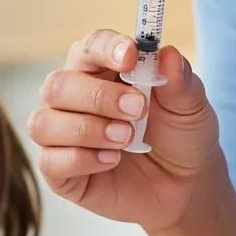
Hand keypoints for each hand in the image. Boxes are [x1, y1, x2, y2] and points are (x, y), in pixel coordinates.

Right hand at [27, 30, 221, 234]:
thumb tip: (168, 55)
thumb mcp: (191, 108)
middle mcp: (73, 98)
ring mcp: (61, 135)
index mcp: (102, 70)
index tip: (131, 56)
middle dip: (98, 97)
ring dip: (88, 130)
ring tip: (126, 139)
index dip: (105, 48)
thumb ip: (180, 81)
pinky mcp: (59, 171)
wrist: (185, 187)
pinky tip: (111, 161)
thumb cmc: (180, 138)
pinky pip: (49, 161)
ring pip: (44, 123)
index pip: (89, 47)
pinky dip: (82, 159)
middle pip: (57, 84)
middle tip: (138, 110)